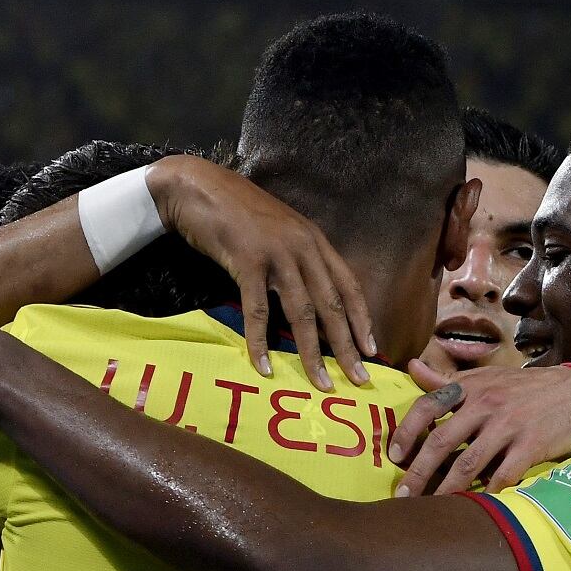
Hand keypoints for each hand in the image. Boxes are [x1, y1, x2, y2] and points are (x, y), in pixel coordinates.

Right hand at [147, 156, 375, 390]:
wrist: (199, 187)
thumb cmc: (237, 213)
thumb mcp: (279, 232)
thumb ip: (298, 258)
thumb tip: (310, 296)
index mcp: (314, 241)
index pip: (348, 285)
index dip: (362, 319)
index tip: (371, 349)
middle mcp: (303, 247)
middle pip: (332, 305)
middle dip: (347, 346)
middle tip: (358, 378)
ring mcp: (276, 254)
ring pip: (302, 312)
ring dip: (312, 352)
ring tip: (320, 382)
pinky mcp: (247, 262)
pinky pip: (257, 310)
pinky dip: (261, 341)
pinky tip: (264, 366)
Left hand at [388, 362, 570, 495]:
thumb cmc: (526, 387)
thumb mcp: (486, 377)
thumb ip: (446, 379)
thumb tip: (411, 367)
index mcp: (471, 387)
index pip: (428, 405)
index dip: (406, 431)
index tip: (394, 456)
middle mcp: (487, 404)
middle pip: (442, 441)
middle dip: (418, 472)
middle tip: (403, 495)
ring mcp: (510, 425)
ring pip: (468, 463)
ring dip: (446, 490)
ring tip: (432, 507)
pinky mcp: (532, 445)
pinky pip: (503, 475)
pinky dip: (487, 493)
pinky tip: (475, 507)